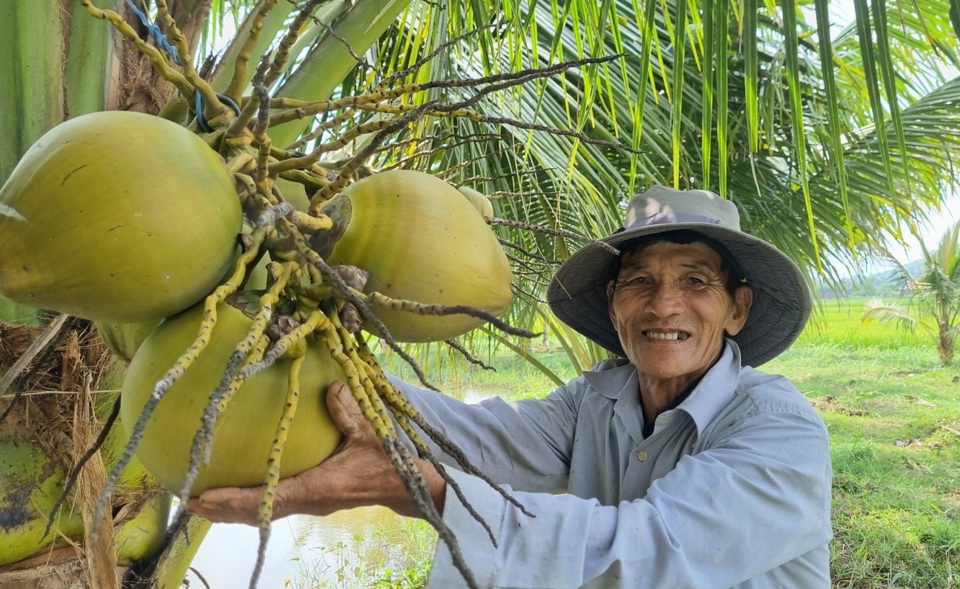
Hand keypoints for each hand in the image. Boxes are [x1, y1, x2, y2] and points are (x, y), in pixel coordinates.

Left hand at [185, 380, 445, 524]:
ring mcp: (308, 503)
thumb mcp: (371, 434)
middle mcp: (306, 500)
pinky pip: (270, 506)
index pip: (266, 498)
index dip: (232, 499)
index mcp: (316, 487)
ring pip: (259, 513)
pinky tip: (233, 492)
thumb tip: (330, 385)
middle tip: (186, 499)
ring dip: (228, 509)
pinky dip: (247, 503)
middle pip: (253, 513)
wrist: (408, 488)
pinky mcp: (312, 499)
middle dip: (219, 509)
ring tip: (199, 500)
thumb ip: (348, 412)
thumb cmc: (389, 463)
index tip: (203, 496)